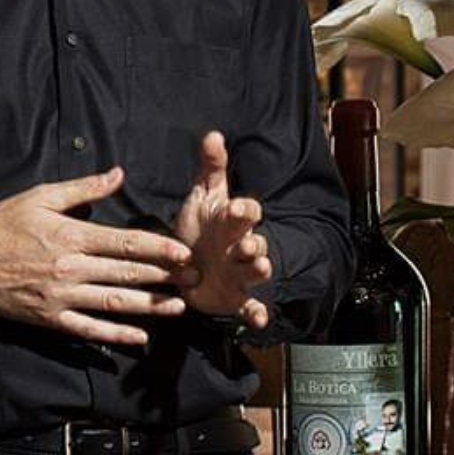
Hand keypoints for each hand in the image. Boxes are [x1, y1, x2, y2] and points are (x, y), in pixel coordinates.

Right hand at [0, 168, 194, 347]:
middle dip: (165, 276)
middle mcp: (70, 268)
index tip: (184, 252)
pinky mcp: (50, 318)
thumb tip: (118, 174)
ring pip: (114, 303)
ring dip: (150, 306)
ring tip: (178, 307)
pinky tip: (139, 337)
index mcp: (70, 235)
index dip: (159, 249)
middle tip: (195, 279)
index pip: (125, 243)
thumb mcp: (39, 196)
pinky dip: (115, 336)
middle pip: (127, 273)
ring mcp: (60, 296)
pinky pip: (88, 330)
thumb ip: (82, 188)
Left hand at [172, 131, 273, 329]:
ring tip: (260, 267)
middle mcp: (242, 246)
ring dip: (259, 269)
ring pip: (256, 271)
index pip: (247, 211)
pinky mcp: (236, 298)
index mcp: (233, 221)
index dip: (244, 210)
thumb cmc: (202, 228)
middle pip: (254, 242)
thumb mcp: (204, 197)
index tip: (236, 207)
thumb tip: (213, 134)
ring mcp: (241, 273)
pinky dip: (256, 313)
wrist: (193, 266)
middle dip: (254, 242)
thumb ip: (211, 168)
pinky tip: (258, 319)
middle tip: (249, 244)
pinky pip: (250, 306)